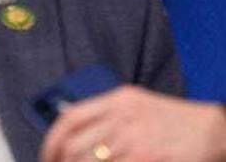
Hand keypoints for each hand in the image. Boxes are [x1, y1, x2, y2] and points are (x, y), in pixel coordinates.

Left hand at [40, 86, 225, 161]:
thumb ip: (106, 114)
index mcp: (117, 100)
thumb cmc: (175, 121)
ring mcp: (134, 139)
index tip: (47, 156)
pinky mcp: (146, 158)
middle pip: (75, 145)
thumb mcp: (137, 106)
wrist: (214, 130)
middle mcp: (122, 116)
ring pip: (89, 161)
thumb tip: (72, 129)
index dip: (52, 141)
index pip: (69, 118)